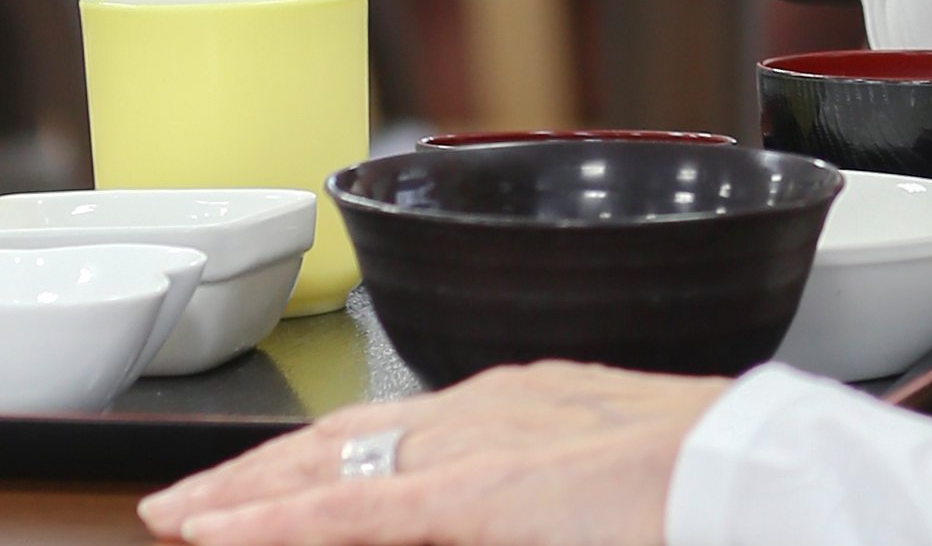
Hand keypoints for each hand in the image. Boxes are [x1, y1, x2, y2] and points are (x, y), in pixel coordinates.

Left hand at [137, 361, 725, 544]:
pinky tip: (214, 529)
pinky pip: (345, 508)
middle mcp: (489, 406)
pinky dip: (271, 519)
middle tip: (193, 497)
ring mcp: (475, 442)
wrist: (748, 470)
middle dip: (265, 467)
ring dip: (248, 490)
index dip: (325, 454)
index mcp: (526, 403)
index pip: (398, 429)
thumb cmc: (704, 485)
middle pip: (349, 435)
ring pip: (330, 461)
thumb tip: (539, 511)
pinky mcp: (469, 491)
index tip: (279, 477)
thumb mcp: (611, 486)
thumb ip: (549, 498)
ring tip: (183, 514)